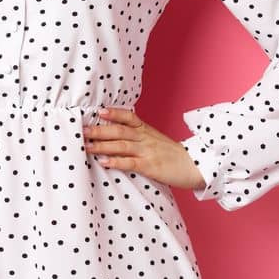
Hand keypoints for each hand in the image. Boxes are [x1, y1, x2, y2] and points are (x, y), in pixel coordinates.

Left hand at [85, 107, 206, 191]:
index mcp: (147, 131)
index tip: (98, 111)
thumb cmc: (173, 155)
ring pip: (122, 146)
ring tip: (86, 146)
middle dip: (100, 130)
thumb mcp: (156, 141)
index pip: (129, 118)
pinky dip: (117, 162)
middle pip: (120, 131)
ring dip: (102, 146)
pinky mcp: (151, 167)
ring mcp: (148, 152)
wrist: (195, 166)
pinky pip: (131, 163)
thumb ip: (139, 137)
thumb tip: (116, 135)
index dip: (114, 114)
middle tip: (82, 130)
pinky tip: (104, 162)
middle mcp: (146, 139)